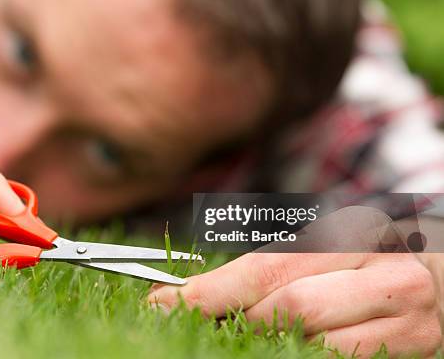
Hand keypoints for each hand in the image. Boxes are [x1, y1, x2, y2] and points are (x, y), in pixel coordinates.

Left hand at [149, 253, 440, 355]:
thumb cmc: (364, 259)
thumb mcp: (320, 249)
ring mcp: (404, 319)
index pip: (267, 268)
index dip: (211, 291)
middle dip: (239, 320)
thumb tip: (191, 294)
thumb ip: (266, 270)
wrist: (441, 279)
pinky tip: (282, 347)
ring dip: (266, 343)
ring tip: (245, 333)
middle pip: (290, 308)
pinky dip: (299, 357)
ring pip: (314, 345)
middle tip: (202, 322)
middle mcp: (382, 274)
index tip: (164, 303)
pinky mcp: (409, 353)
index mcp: (351, 234)